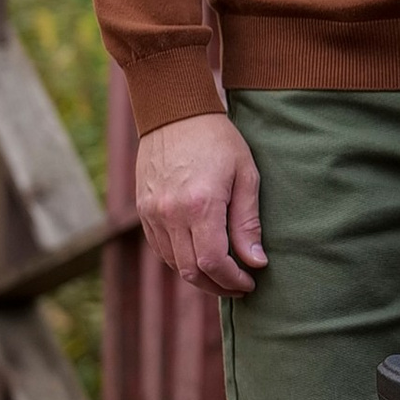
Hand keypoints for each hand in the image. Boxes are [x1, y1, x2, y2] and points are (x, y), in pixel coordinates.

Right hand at [136, 114, 265, 293]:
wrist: (174, 112)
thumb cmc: (218, 140)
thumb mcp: (245, 175)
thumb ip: (248, 222)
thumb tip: (256, 262)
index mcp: (200, 204)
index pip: (214, 262)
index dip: (233, 280)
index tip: (250, 282)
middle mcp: (170, 213)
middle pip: (192, 270)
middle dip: (218, 285)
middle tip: (239, 286)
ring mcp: (152, 213)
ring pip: (174, 263)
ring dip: (199, 276)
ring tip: (223, 274)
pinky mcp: (143, 210)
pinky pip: (160, 248)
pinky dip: (180, 261)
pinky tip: (199, 257)